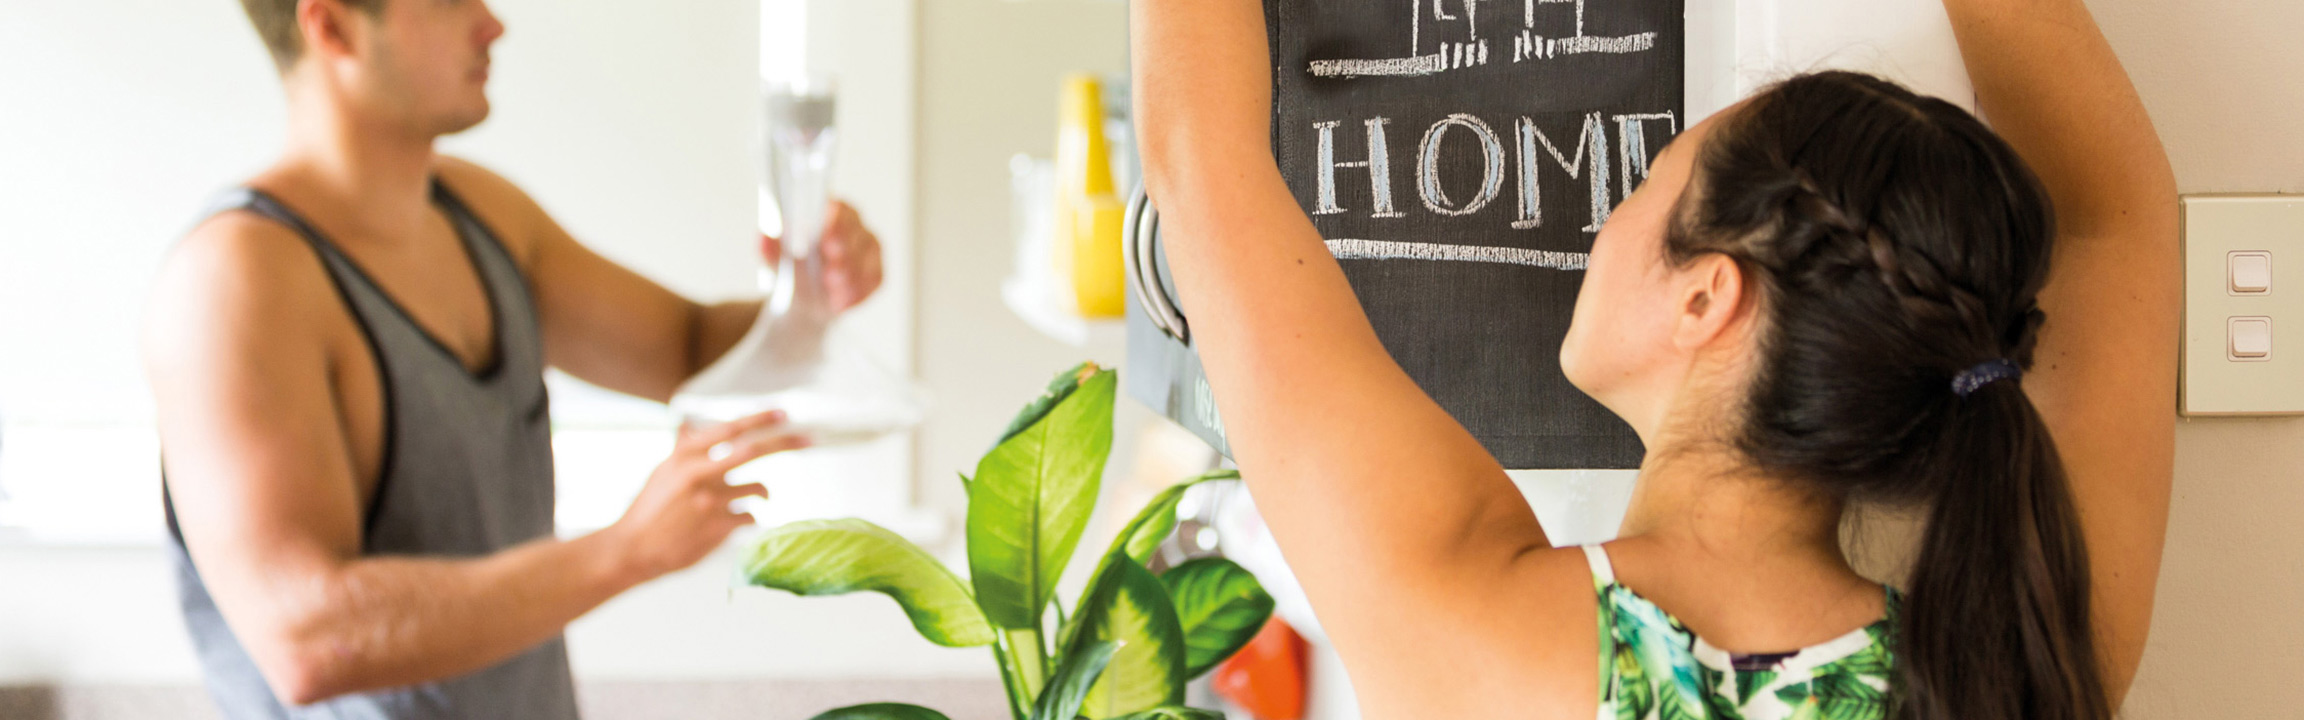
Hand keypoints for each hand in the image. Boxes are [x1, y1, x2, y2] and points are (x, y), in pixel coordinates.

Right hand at [605, 409, 808, 580]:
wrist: (633, 549)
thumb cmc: (648, 509)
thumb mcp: (661, 473)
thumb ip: (681, 450)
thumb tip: (688, 425)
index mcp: (684, 457)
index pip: (728, 430)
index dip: (758, 419)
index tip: (782, 412)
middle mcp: (699, 474)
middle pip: (752, 452)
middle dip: (785, 443)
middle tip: (809, 439)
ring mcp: (710, 501)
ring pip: (757, 489)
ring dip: (763, 493)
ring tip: (759, 497)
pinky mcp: (718, 527)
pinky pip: (750, 516)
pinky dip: (749, 517)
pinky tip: (738, 522)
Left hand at [760, 200, 884, 312]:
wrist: (805, 302)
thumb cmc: (793, 271)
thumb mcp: (775, 261)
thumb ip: (768, 249)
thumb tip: (762, 237)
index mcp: (826, 212)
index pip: (838, 207)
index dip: (836, 222)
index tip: (826, 241)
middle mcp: (852, 224)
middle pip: (858, 231)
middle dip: (845, 256)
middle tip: (828, 275)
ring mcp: (868, 246)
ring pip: (868, 257)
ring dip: (849, 278)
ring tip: (830, 290)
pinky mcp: (877, 270)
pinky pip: (875, 280)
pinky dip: (857, 293)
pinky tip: (840, 302)